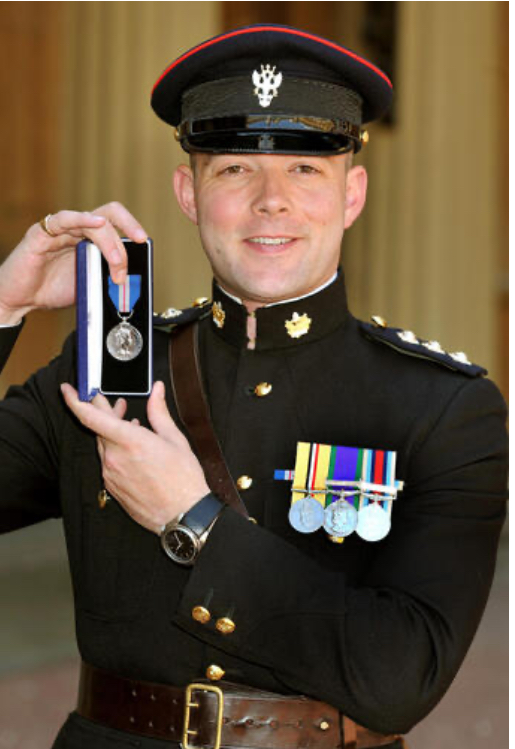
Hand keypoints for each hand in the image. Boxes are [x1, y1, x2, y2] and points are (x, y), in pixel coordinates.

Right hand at [0, 203, 146, 323]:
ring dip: (110, 242)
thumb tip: (132, 282)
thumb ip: (107, 278)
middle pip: (109, 214)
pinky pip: (64, 220)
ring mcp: (59, 230)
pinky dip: (82, 219)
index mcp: (89, 240)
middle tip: (139, 245)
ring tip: (117, 263)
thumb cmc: (52, 291)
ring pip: (92, 221)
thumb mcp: (90, 285)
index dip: (132, 228)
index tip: (145, 243)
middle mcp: (76, 231)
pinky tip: (96, 223)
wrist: (20, 301)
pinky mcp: (41, 234)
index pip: (115, 223)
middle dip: (128, 228)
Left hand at [60, 381, 209, 533]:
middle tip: (115, 403)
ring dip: (111, 432)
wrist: (183, 515)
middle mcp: (115, 458)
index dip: (75, 400)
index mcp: (130, 442)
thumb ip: (159, 411)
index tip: (68, 390)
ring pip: (103, 445)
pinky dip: (115, 450)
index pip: (91, 417)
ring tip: (129, 424)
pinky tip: (130, 448)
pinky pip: (107, 462)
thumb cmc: (183, 480)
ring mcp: (111, 474)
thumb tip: (156, 390)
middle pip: (98, 428)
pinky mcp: (112, 487)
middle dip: (104, 413)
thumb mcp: (175, 439)